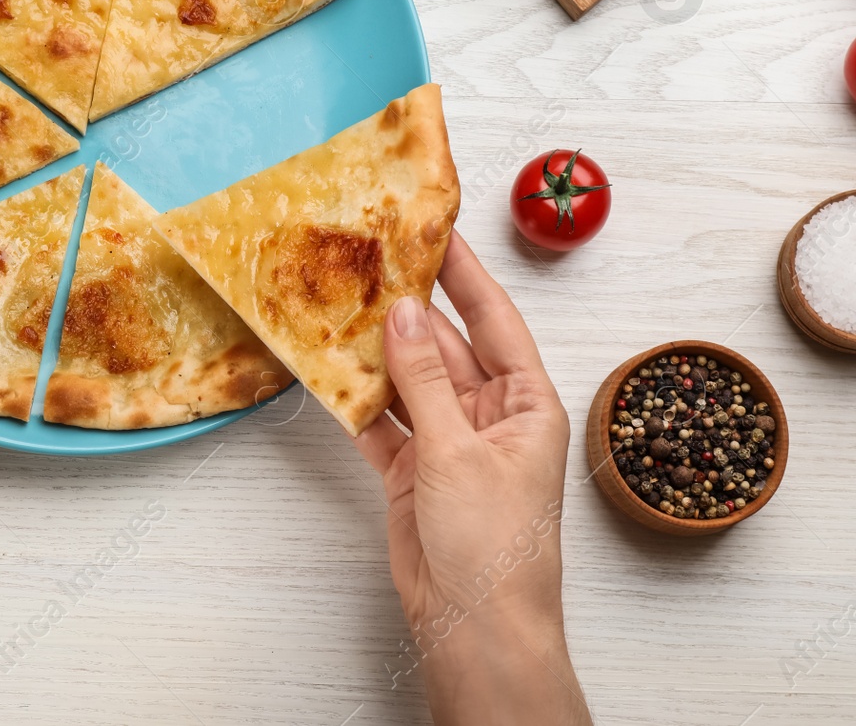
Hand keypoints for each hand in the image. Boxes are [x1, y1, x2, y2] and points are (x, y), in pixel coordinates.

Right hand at [353, 231, 590, 724]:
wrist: (474, 626)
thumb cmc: (495, 546)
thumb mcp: (459, 451)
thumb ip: (425, 380)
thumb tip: (407, 313)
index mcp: (527, 403)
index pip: (494, 320)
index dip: (465, 274)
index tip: (436, 229)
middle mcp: (491, 415)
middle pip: (445, 346)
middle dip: (408, 309)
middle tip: (368, 262)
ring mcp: (450, 443)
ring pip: (408, 382)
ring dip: (376, 353)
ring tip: (338, 305)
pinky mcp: (415, 472)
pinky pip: (382, 423)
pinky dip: (356, 403)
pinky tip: (328, 373)